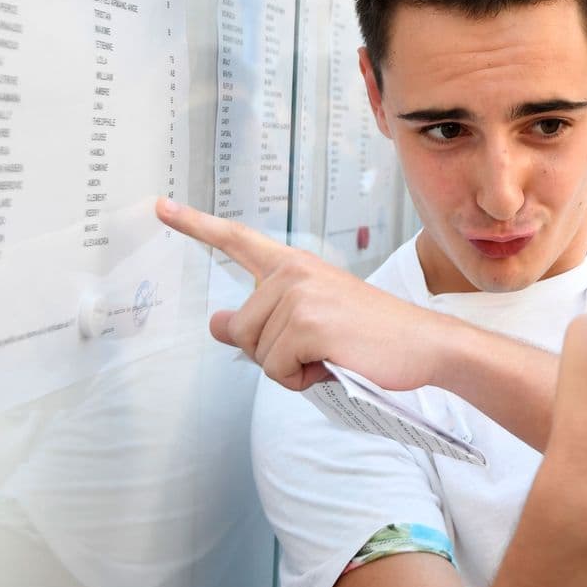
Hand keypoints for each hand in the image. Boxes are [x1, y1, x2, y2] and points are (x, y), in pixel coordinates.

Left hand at [155, 198, 446, 391]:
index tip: (161, 207)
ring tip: (333, 354)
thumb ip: (262, 320)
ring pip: (259, 352)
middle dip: (273, 353)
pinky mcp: (307, 324)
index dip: (195, 225)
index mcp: (295, 266)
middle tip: (322, 348)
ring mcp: (298, 296)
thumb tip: (216, 322)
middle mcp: (292, 273)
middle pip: (241, 329)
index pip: (237, 240)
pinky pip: (277, 369)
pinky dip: (302, 379)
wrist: (425, 345)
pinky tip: (334, 364)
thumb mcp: (311, 322)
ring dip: (291, 368)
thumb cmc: (372, 337)